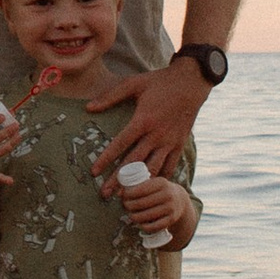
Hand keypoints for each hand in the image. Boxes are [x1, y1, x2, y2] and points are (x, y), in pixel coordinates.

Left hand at [85, 55, 209, 191]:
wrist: (191, 83)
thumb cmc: (159, 82)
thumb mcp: (134, 84)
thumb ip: (110, 97)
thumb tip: (88, 108)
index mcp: (143, 120)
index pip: (120, 144)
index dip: (106, 159)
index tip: (94, 171)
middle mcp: (156, 134)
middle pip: (134, 162)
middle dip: (119, 179)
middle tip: (105, 193)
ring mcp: (169, 141)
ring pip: (152, 168)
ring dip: (138, 184)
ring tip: (126, 196)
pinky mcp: (179, 144)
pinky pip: (169, 166)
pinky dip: (159, 178)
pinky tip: (150, 188)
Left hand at [121, 174, 195, 244]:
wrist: (180, 200)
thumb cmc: (159, 191)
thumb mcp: (153, 184)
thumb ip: (139, 186)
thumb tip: (119, 193)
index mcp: (161, 183)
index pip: (141, 189)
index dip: (129, 194)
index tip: (123, 196)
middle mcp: (168, 194)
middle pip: (142, 203)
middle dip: (130, 205)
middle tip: (125, 206)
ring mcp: (170, 208)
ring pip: (147, 215)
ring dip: (135, 217)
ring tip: (130, 215)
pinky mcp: (171, 219)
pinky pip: (155, 226)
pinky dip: (145, 227)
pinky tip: (140, 225)